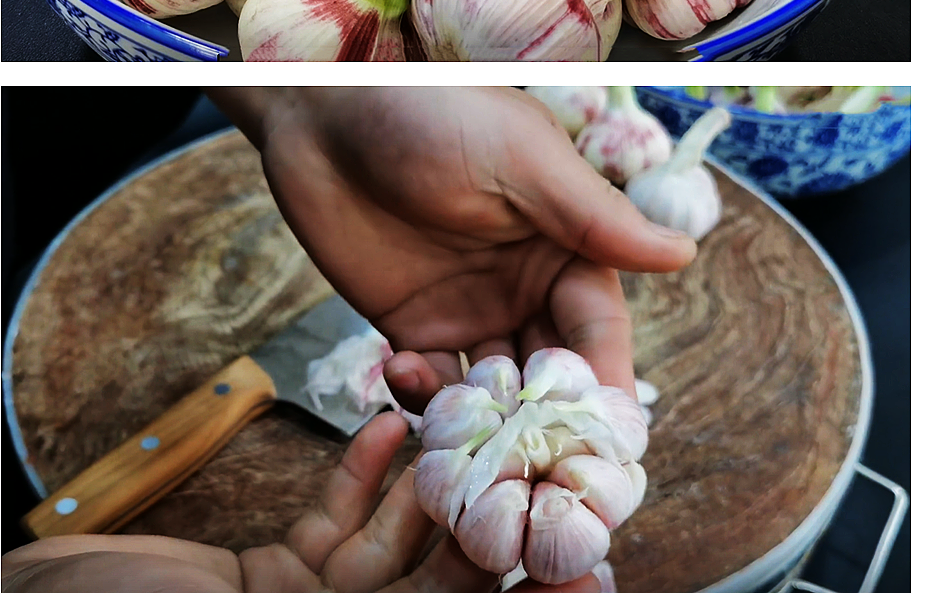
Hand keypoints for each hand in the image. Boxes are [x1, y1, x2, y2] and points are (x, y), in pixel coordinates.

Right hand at [0, 414, 494, 592]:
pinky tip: (386, 426)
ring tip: (461, 426)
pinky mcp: (278, 571)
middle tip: (534, 467)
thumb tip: (474, 589)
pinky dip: (361, 477)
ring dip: (428, 484)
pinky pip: (337, 522)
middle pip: (443, 589)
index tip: (585, 569)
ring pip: (398, 545)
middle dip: (487, 531)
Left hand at [210, 87, 696, 409]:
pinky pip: (430, 383)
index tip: (609, 440)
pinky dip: (423, 398)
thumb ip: (597, 218)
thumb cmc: (436, 113)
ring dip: (486, 423)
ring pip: (494, 391)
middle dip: (550, 424)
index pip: (599, 330)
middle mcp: (528, 287)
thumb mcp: (524, 162)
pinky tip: (402, 377)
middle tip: (541, 473)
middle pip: (552, 373)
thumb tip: (684, 253)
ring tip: (468, 443)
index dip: (605, 384)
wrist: (322, 110)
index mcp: (569, 247)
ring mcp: (469, 310)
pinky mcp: (409, 325)